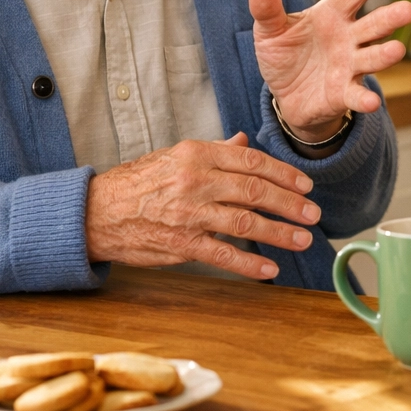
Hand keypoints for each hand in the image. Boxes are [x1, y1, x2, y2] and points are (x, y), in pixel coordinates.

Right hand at [84, 133, 318, 278]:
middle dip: (290, 203)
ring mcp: (189, 213)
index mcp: (197, 154)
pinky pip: (222, 255)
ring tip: (302, 239)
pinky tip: (270, 269)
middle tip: (313, 213)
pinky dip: (249, 264)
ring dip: (279, 233)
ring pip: (245, 222)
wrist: (98, 211)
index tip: (305, 185)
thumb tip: (244, 141)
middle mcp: (196, 180)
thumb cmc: (140, 182)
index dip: (284, 174)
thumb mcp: (176, 156)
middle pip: (255, 191)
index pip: (252, 162)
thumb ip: (215, 151)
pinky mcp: (181, 243)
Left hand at [249, 0, 410, 142]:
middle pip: (373, 24)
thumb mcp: (270, 31)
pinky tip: (370, 102)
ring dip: (385, 55)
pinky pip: (357, 95)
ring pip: (372, 57)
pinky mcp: (345, 93)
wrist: (286, 94)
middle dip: (391, 17)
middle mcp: (349, 38)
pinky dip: (364, 98)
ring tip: (398, 50)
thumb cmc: (285, 54)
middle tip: (409, 10)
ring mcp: (350, 65)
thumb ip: (267, 11)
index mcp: (332, 14)